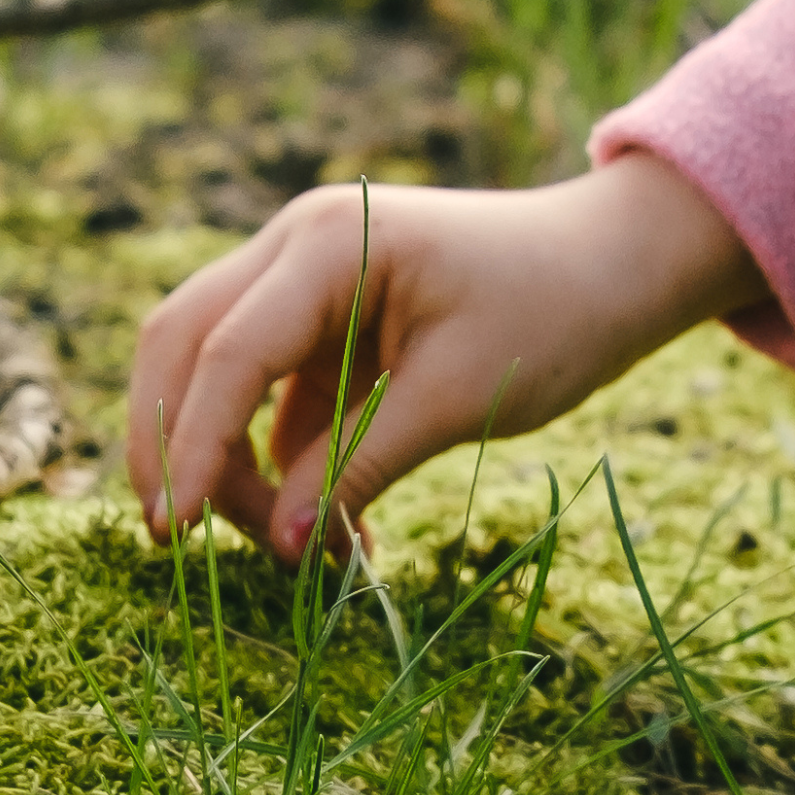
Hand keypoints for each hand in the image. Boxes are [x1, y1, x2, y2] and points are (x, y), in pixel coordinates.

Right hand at [120, 153, 767, 555]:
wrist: (621, 267)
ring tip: (303, 552)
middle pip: (186, 345)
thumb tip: (278, 547)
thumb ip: (358, 467)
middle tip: (180, 543)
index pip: (226, 352)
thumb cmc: (555, 313)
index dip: (188, 445)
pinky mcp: (327, 326)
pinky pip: (272, 399)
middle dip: (173, 444)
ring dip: (233, 464)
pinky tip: (331, 533)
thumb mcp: (456, 398)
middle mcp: (297, 247)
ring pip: (217, 374)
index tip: (174, 532)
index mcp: (328, 242)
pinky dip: (282, 465)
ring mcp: (306, 282)